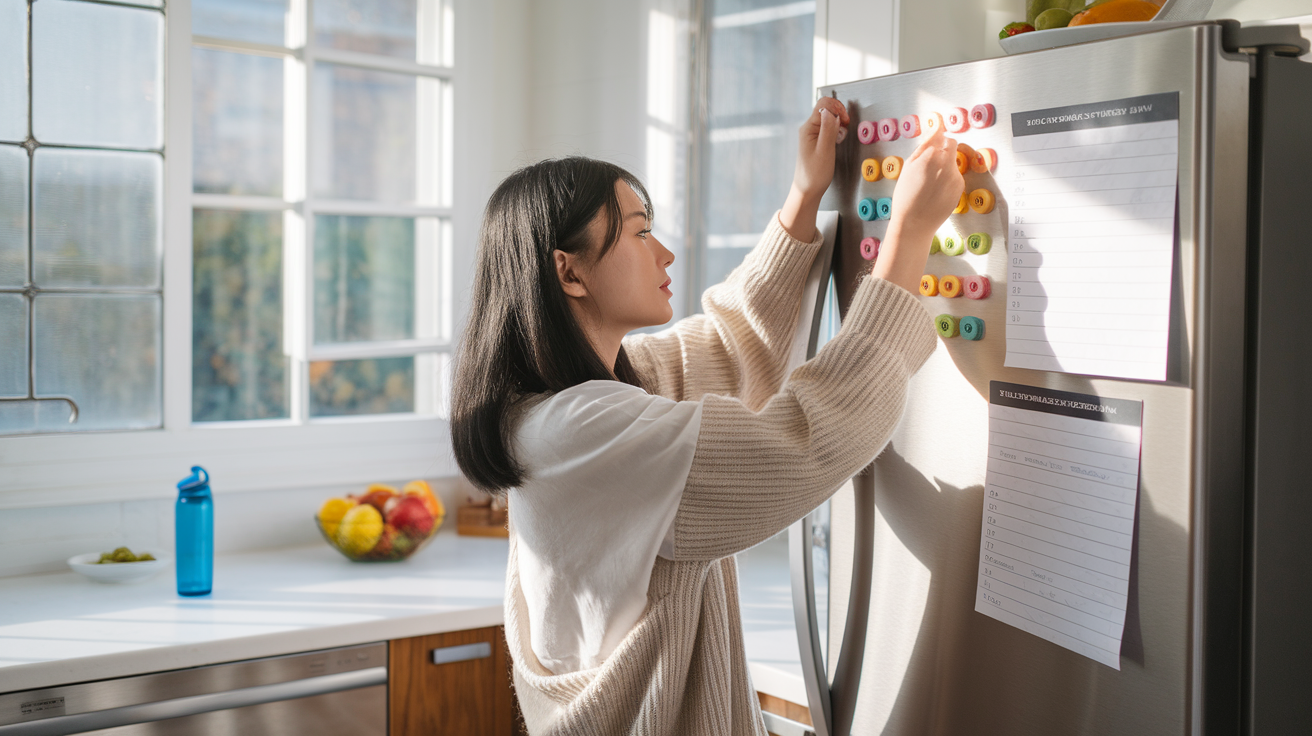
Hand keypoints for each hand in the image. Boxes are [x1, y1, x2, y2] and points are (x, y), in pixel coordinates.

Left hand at [780, 97, 849, 241]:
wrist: (808, 190)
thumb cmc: (815, 174)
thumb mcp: (825, 150)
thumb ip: (828, 129)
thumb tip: (830, 111)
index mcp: (808, 128)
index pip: (824, 104)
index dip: (837, 108)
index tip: (845, 121)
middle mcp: (808, 129)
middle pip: (827, 109)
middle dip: (839, 116)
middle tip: (844, 129)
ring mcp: (812, 135)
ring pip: (829, 119)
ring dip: (838, 125)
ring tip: (840, 138)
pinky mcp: (816, 141)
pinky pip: (828, 129)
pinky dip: (836, 132)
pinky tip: (837, 141)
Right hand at [871, 126, 963, 292]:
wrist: (914, 223)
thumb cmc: (906, 195)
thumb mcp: (908, 166)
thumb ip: (924, 145)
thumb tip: (935, 129)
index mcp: (931, 155)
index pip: (942, 135)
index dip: (937, 138)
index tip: (934, 141)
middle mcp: (946, 163)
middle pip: (952, 145)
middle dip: (944, 149)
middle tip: (930, 163)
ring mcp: (955, 176)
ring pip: (953, 161)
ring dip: (945, 166)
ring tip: (929, 182)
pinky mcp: (960, 187)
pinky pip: (955, 176)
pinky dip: (948, 179)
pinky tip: (936, 191)